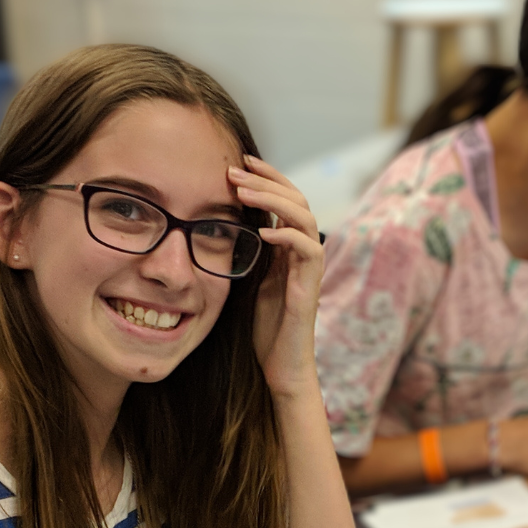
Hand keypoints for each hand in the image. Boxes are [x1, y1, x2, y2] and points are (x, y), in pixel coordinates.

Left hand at [229, 156, 322, 398]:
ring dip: (274, 201)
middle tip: (235, 169)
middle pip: (297, 199)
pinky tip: (264, 232)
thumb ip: (244, 251)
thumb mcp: (247, 278)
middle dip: (266, 180)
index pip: (285, 199)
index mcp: (288, 248)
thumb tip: (217, 224)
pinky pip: (308, 250)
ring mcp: (309, 269)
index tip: (238, 161)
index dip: (266, 177)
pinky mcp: (310, 287)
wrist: (280, 365)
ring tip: (244, 192)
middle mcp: (302, 252)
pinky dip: (287, 236)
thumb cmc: (263, 327)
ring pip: (304, 217)